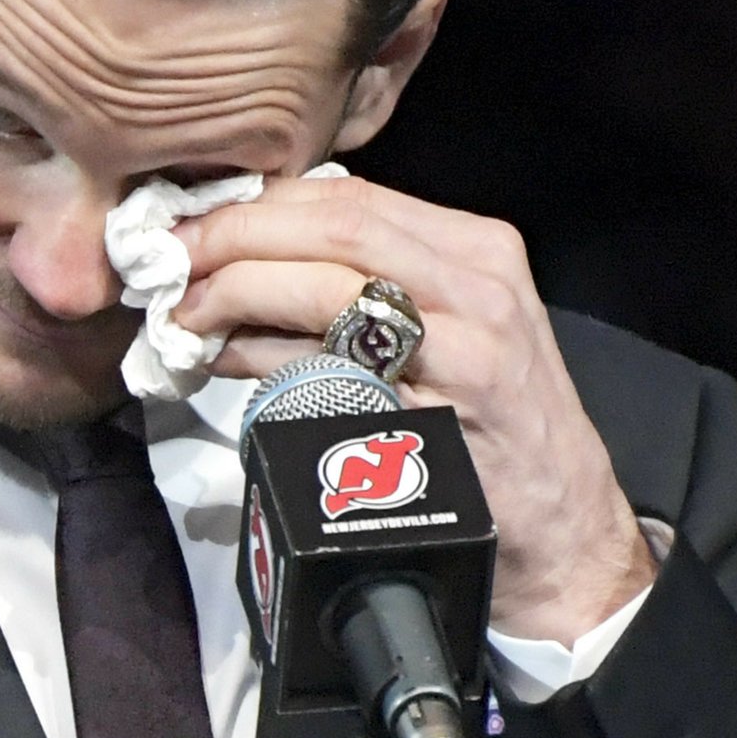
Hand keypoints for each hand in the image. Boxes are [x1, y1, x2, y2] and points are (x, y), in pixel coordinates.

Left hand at [178, 175, 654, 643]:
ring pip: (330, 289)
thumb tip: (251, 258)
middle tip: (169, 263)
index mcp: (478, 249)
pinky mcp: (445, 414)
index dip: (257, 204)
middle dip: (236, 236)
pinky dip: (265, 360)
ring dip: (235, 295)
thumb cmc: (494, 439)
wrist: (567, 540)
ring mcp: (468, 347)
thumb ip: (376, 289)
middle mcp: (480, 285)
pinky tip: (226, 363)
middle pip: (336, 227)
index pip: (350, 197)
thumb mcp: (456, 335)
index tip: (192, 223)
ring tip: (183, 317)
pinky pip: (335, 372)